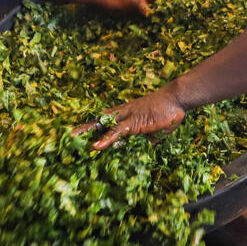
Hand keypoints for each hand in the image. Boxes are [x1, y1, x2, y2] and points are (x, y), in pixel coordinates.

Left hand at [72, 85, 186, 149]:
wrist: (176, 99)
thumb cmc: (169, 111)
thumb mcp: (158, 128)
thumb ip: (151, 135)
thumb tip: (150, 143)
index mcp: (128, 114)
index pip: (108, 119)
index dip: (96, 125)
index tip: (84, 131)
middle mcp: (124, 113)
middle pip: (100, 119)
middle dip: (85, 127)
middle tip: (70, 134)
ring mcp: (127, 116)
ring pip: (103, 123)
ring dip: (87, 130)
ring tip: (72, 138)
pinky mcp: (133, 122)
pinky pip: (116, 132)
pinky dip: (105, 139)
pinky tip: (96, 147)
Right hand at [97, 0, 175, 15]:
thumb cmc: (126, 1)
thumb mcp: (143, 3)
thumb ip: (154, 7)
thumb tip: (167, 16)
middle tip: (194, 0)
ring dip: (169, 0)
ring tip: (179, 7)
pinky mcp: (133, 1)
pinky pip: (142, 5)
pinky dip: (148, 10)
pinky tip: (152, 15)